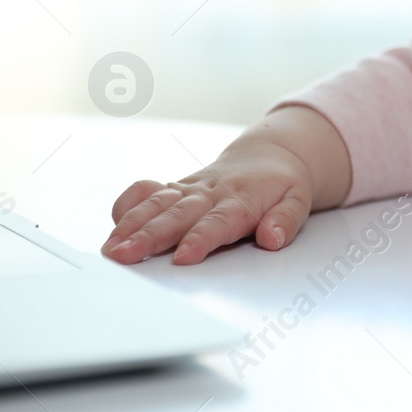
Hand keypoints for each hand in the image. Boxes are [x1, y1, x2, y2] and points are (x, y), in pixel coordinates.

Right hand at [103, 140, 314, 265]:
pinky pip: (148, 191)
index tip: (182, 257)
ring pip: (156, 204)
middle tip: (125, 256)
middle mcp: (210, 192)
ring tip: (111, 248)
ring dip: (131, 225)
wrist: (271, 154)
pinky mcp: (176, 188)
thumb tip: (272, 238)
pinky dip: (129, 203)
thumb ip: (287, 220)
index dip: (199, 239)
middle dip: (149, 235)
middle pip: (176, 215)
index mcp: (242, 199)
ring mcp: (190, 189)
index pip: (218, 222)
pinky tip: (114, 224)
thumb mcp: (299, 200)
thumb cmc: (283, 183)